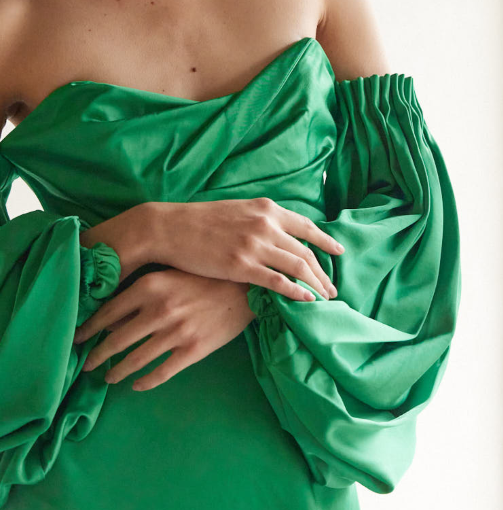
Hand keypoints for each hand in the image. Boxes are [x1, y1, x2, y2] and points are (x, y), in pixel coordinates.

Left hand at [73, 267, 256, 390]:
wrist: (245, 286)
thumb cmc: (204, 274)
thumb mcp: (169, 273)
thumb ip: (141, 290)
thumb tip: (112, 313)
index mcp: (149, 286)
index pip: (107, 312)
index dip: (88, 329)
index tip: (76, 338)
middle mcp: (158, 310)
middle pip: (116, 340)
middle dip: (96, 356)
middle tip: (84, 365)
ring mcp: (176, 332)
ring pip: (136, 360)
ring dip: (117, 371)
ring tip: (107, 377)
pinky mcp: (193, 350)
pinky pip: (161, 372)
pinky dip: (144, 382)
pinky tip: (136, 385)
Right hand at [144, 197, 343, 301]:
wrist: (170, 228)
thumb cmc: (200, 221)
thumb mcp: (237, 210)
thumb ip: (260, 219)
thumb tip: (279, 234)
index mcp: (266, 208)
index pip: (306, 226)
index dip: (326, 240)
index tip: (339, 252)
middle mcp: (266, 224)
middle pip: (306, 251)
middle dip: (323, 272)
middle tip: (333, 288)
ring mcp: (255, 244)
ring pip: (298, 266)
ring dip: (316, 284)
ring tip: (324, 298)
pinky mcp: (242, 265)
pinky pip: (279, 281)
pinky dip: (296, 292)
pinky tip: (306, 301)